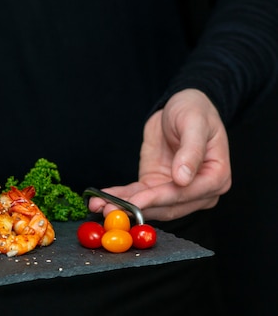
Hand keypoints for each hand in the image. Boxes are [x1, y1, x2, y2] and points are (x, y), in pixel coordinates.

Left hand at [89, 88, 231, 220]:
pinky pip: (137, 195)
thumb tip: (183, 178)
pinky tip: (101, 199)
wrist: (182, 106)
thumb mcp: (195, 124)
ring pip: (150, 205)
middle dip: (137, 208)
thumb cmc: (195, 111)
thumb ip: (191, 150)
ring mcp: (176, 192)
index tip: (137, 201)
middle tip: (112, 210)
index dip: (159, 199)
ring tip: (100, 207)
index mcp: (216, 177)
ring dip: (124, 208)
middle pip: (166, 206)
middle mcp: (199, 191)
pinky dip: (120, 198)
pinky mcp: (156, 186)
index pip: (185, 194)